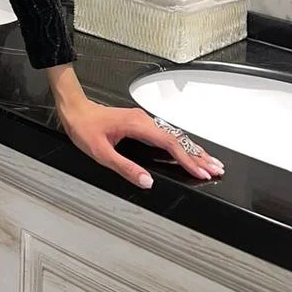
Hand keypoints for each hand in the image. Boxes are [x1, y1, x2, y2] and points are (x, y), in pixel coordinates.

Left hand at [58, 96, 224, 189]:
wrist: (75, 110)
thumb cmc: (85, 128)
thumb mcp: (101, 153)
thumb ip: (125, 167)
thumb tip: (147, 181)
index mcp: (138, 125)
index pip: (170, 144)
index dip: (188, 159)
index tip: (202, 172)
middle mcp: (144, 120)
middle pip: (178, 138)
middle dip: (198, 154)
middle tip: (216, 168)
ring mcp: (143, 121)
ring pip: (174, 135)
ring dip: (192, 149)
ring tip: (209, 162)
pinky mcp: (141, 124)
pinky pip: (166, 134)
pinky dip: (181, 145)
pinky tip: (187, 151)